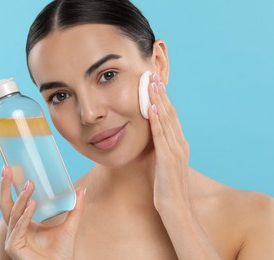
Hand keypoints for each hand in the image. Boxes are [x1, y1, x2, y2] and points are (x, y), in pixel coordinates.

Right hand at [0, 166, 85, 259]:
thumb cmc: (61, 252)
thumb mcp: (70, 225)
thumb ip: (75, 208)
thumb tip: (81, 189)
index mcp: (24, 223)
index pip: (13, 201)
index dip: (11, 185)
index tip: (10, 168)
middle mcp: (15, 229)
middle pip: (5, 204)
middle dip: (5, 186)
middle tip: (7, 168)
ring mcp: (13, 238)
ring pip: (13, 213)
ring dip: (22, 198)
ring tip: (30, 184)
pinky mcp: (13, 247)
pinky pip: (18, 228)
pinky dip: (24, 216)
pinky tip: (32, 205)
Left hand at [147, 74, 189, 212]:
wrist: (175, 207)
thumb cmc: (166, 186)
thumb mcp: (163, 163)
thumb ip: (159, 149)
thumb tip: (150, 137)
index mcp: (179, 143)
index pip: (170, 115)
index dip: (162, 98)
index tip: (154, 83)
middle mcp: (180, 143)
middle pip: (170, 112)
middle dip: (160, 93)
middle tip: (152, 75)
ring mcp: (176, 150)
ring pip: (166, 120)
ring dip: (158, 101)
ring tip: (151, 84)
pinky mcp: (168, 159)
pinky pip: (161, 136)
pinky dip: (157, 120)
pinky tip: (152, 108)